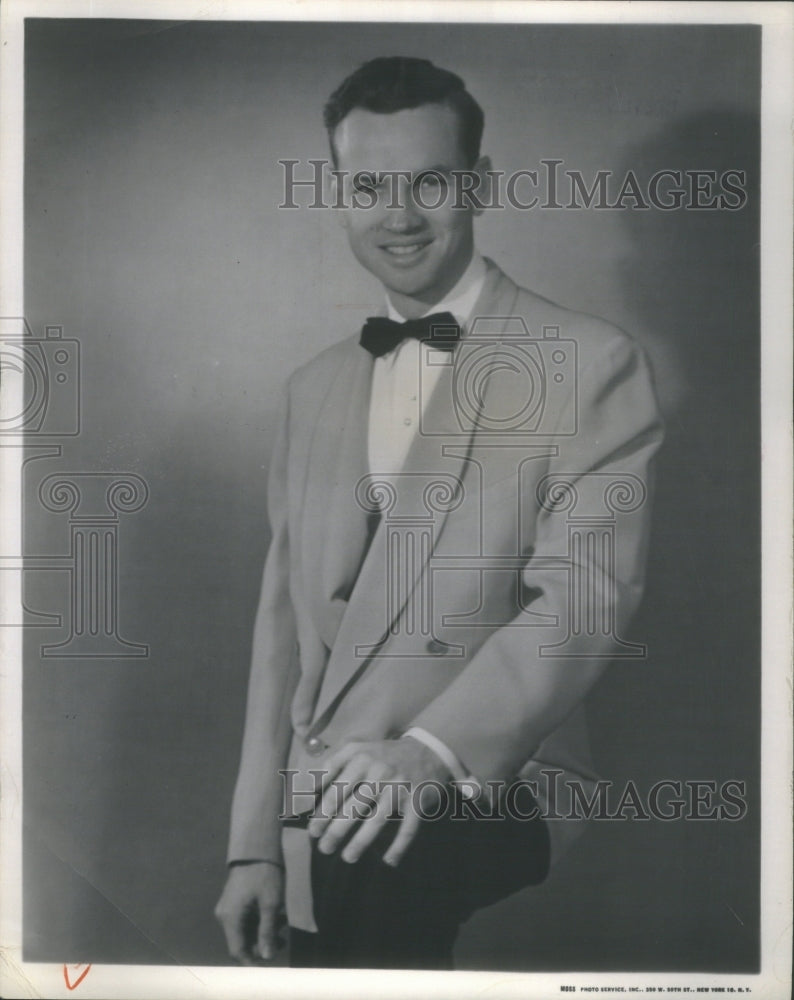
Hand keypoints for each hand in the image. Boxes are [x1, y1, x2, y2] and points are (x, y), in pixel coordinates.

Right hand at [214, 861, 284, 963]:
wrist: (257, 847)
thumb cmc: (264, 873)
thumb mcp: (271, 903)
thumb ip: (268, 932)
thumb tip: (267, 957)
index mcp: (230, 918)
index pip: (237, 951)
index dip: (253, 961)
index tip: (271, 959)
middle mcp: (226, 916)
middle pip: (242, 942)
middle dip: (262, 944)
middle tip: (282, 938)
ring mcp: (229, 909)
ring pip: (245, 932)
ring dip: (263, 932)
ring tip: (281, 923)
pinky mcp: (235, 902)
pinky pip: (246, 921)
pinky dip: (260, 922)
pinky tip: (275, 915)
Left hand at [306, 737, 451, 866]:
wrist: (428, 750)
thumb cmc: (383, 755)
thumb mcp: (357, 750)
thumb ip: (331, 765)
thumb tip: (306, 790)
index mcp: (360, 758)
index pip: (335, 789)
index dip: (321, 812)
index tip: (312, 830)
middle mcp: (379, 771)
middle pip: (352, 807)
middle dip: (335, 831)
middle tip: (324, 847)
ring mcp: (399, 786)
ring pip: (377, 820)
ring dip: (360, 842)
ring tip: (347, 857)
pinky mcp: (417, 799)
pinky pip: (408, 827)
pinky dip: (399, 846)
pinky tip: (389, 860)